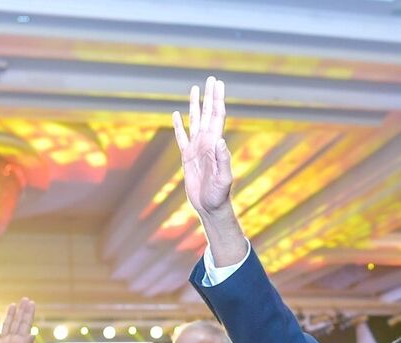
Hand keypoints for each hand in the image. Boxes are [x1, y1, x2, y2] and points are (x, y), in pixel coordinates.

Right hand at [0, 298, 36, 342]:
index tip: (31, 303)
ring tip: (13, 305)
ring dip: (10, 315)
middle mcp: (14, 341)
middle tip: (25, 299)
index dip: (28, 313)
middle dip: (21, 311)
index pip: (26, 324)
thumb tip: (31, 334)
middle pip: (18, 322)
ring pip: (7, 326)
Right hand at [172, 76, 232, 218]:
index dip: (217, 99)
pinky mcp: (187, 157)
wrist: (210, 206)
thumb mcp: (224, 178)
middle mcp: (206, 142)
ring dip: (195, 105)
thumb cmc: (220, 194)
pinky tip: (176, 115)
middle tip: (210, 79)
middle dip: (209, 96)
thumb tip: (220, 140)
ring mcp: (196, 148)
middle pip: (207, 113)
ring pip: (195, 121)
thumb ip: (223, 159)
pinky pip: (181, 137)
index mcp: (215, 144)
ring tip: (195, 90)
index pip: (217, 116)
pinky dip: (179, 126)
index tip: (218, 84)